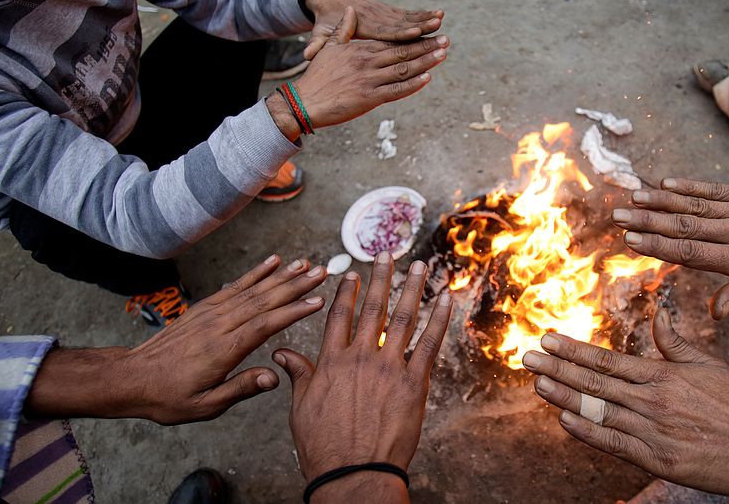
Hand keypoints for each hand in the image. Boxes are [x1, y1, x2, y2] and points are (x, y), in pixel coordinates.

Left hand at [24, 255, 327, 424]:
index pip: (265, 325)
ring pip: (252, 289)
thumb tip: (272, 377)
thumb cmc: (169, 397)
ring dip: (281, 275)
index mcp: (223, 350)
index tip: (318, 300)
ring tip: (305, 263)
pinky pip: (234, 287)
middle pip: (264, 300)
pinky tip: (272, 263)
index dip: (293, 312)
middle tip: (322, 271)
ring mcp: (211, 314)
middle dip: (295, 285)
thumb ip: (240, 388)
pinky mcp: (204, 308)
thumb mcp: (204, 405)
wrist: (131, 378)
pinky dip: (255, 273)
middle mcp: (219, 325)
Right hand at [274, 253, 453, 502]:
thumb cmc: (324, 446)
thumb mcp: (301, 408)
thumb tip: (282, 352)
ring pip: (403, 319)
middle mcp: (361, 358)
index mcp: (332, 362)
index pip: (340, 315)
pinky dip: (439, 320)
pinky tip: (446, 300)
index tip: (353, 273)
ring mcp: (390, 368)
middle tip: (388, 255)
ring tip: (419, 266)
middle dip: (381, 278)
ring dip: (413, 289)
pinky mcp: (414, 383)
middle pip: (373, 308)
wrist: (354, 473)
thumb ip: (298, 374)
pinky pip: (430, 344)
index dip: (347, 292)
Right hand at [279, 7, 447, 129]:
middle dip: (426, 47)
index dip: (413, 38)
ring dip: (425, 62)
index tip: (429, 34)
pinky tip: (427, 78)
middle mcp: (368, 62)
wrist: (305, 101)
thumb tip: (352, 10)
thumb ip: (344, 30)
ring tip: (442, 54)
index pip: (393, 42)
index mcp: (361, 49)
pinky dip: (413, 84)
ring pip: (403, 69)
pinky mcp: (369, 98)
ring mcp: (369, 80)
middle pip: (403, 52)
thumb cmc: (316, 77)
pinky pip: (396, 90)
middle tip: (446, 41)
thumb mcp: (329, 48)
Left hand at [303, 0, 443, 59]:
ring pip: (408, 18)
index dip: (400, 34)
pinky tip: (438, 16)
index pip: (385, 31)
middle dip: (421, 28)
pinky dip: (423, 15)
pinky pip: (409, 15)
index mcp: (362, 25)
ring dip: (425, 20)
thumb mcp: (321, 32)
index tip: (416, 34)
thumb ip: (319, 45)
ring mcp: (384, 13)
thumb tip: (308, 54)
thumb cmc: (325, 19)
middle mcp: (376, 17)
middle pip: (402, 25)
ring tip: (442, 20)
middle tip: (439, 29)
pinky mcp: (389, 12)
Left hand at [522, 310, 728, 503]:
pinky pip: (612, 443)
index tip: (547, 339)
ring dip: (563, 396)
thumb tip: (659, 312)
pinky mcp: (655, 459)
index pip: (606, 360)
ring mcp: (651, 432)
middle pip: (593, 382)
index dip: (573, 349)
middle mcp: (652, 401)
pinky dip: (586, 431)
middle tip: (527, 356)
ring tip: (538, 383)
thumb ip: (676, 342)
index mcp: (662, 375)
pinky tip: (565, 419)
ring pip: (596, 410)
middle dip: (556, 368)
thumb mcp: (709, 365)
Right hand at [613, 178, 728, 318]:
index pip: (691, 252)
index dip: (658, 245)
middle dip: (647, 219)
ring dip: (660, 200)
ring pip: (695, 204)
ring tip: (632, 195)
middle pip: (685, 225)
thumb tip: (713, 313)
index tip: (630, 239)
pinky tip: (666, 183)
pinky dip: (689, 186)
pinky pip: (715, 190)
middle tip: (617, 215)